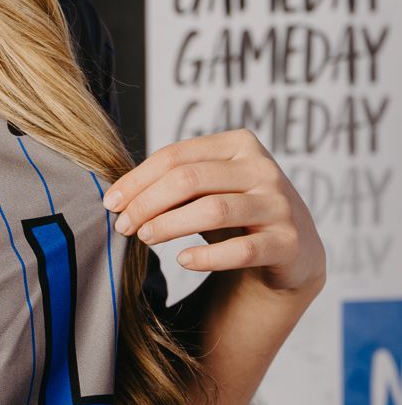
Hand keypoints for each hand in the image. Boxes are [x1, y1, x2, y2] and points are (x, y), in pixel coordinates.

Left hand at [100, 128, 326, 296]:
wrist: (293, 249)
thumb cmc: (236, 211)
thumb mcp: (208, 188)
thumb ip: (175, 183)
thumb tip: (118, 196)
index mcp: (239, 144)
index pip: (176, 156)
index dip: (138, 179)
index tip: (111, 202)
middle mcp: (262, 169)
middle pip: (190, 180)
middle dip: (147, 203)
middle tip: (123, 225)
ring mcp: (279, 205)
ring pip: (213, 210)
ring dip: (169, 225)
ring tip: (144, 238)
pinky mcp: (288, 243)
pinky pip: (242, 250)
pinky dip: (207, 256)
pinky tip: (182, 261)